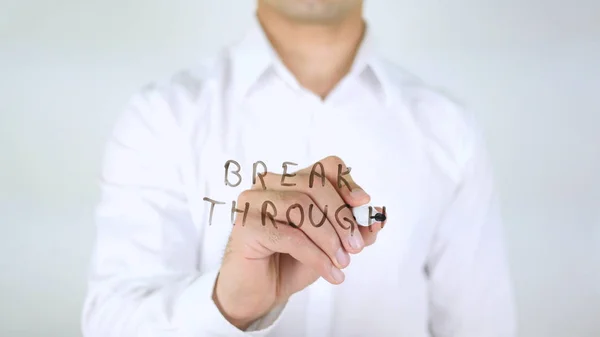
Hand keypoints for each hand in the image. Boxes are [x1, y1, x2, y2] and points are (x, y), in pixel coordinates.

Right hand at [212, 156, 384, 328]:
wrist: (258, 293)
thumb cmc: (290, 262)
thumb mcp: (331, 244)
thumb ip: (354, 229)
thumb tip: (378, 218)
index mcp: (290, 181)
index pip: (325, 167)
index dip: (347, 183)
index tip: (363, 204)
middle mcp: (269, 184)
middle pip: (314, 184)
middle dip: (341, 216)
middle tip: (356, 247)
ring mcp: (254, 201)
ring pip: (302, 207)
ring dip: (329, 238)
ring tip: (342, 263)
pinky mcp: (246, 225)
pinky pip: (290, 235)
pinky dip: (315, 256)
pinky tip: (330, 273)